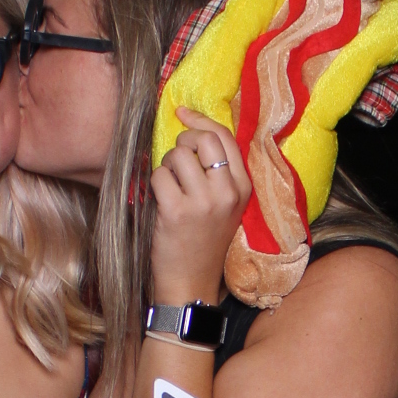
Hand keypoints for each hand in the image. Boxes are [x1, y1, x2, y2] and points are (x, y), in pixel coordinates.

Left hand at [147, 112, 252, 307]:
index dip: (200, 120)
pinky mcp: (177, 212)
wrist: (192, 284)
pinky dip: (155, 185)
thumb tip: (192, 128)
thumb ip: (217, 172)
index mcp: (243, 187)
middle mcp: (227, 192)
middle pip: (202, 139)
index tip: (182, 113)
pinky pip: (159, 176)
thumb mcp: (224, 206)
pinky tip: (161, 202)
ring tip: (170, 189)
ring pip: (177, 156)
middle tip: (177, 161)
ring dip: (166, 167)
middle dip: (182, 143)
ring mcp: (203, 202)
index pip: (225, 137)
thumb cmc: (203, 242)